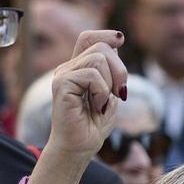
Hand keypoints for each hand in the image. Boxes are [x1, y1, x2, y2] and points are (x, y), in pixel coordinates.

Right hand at [43, 30, 128, 161]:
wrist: (78, 149)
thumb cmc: (92, 126)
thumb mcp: (110, 95)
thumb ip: (112, 72)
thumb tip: (115, 45)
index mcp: (78, 69)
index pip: (88, 38)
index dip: (106, 35)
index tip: (121, 40)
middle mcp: (68, 69)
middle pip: (101, 46)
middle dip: (120, 69)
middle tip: (120, 93)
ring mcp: (63, 76)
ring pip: (98, 58)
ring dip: (110, 83)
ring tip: (103, 103)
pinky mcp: (61, 85)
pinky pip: (92, 75)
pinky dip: (101, 92)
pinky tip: (96, 106)